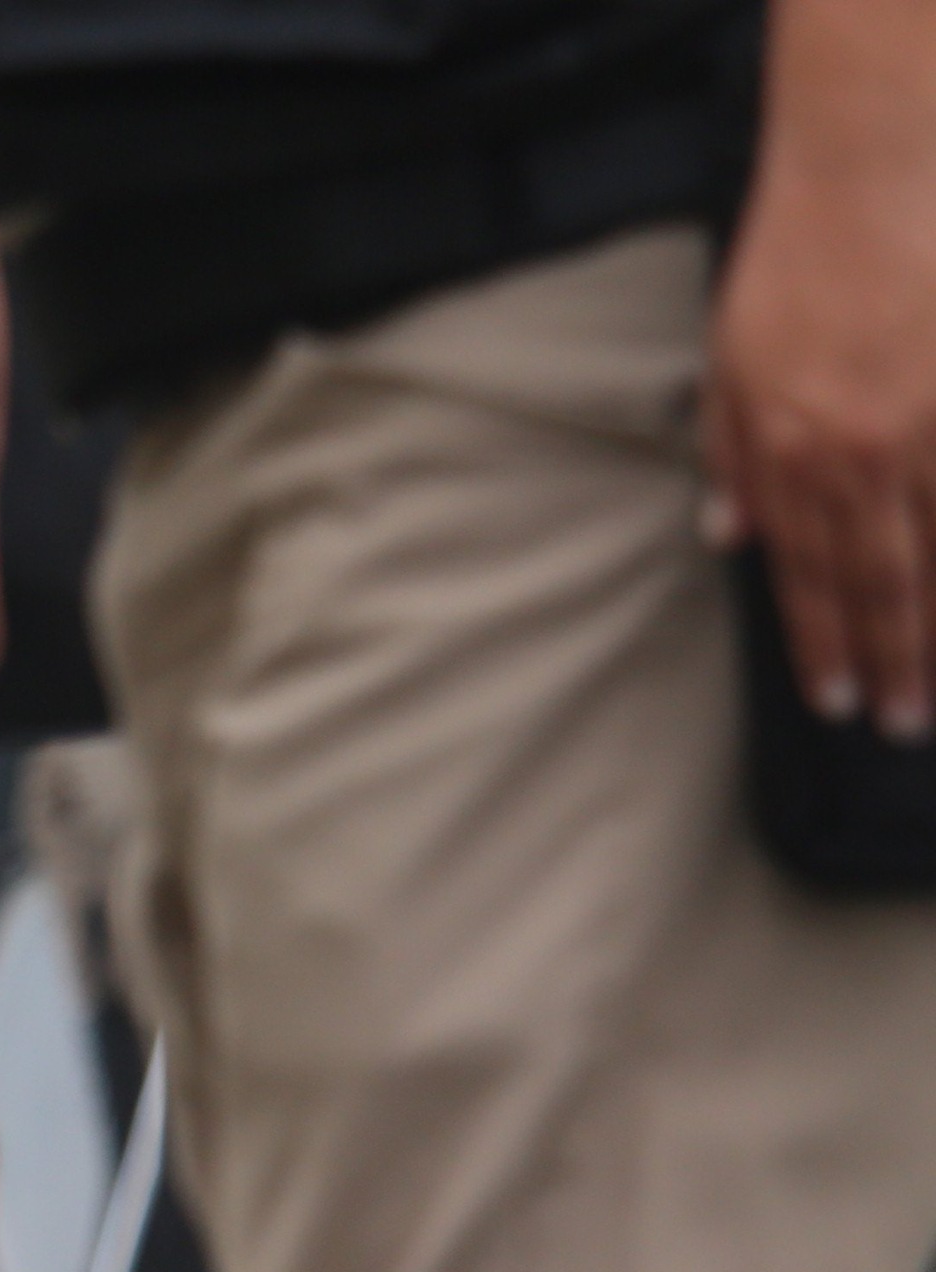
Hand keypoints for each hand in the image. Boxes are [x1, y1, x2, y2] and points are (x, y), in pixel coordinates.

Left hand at [704, 73, 935, 739]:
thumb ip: (732, 454)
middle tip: (904, 724)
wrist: (870, 173)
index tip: (837, 700)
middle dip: (891, 660)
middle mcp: (858, 450)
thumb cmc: (796, 260)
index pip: (807, 573)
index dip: (823, 644)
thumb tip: (729, 539)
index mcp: (789, 448)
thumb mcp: (731, 361)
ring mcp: (928, 424)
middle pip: (878, 579)